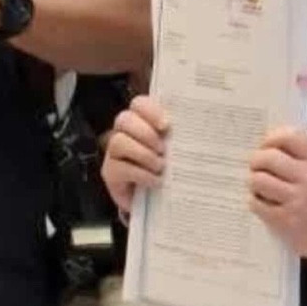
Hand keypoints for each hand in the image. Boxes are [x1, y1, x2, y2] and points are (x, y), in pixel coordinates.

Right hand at [101, 95, 168, 213]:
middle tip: (162, 149)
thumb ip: (178, 137)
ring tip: (160, 166)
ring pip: (118, 142)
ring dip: (143, 154)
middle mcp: (124, 132)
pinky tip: (155, 181)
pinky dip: (141, 174)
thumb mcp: (175, 150)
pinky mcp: (110, 172)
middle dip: (145, 133)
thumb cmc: (167, 169)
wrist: (154, 201)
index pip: (139, 104)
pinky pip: (120, 168)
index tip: (166, 126)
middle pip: (124, 119)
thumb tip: (196, 131)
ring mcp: (113, 152)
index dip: (151, 111)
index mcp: (142, 121)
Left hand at [249, 128, 306, 264]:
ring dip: (254, 180)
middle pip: (268, 157)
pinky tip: (263, 200)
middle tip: (257, 165)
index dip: (272, 138)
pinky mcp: (285, 221)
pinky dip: (256, 200)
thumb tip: (270, 139)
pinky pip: (257, 203)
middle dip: (257, 160)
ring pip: (258, 180)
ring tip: (259, 183)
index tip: (267, 145)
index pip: (289, 136)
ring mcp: (297, 201)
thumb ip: (304, 149)